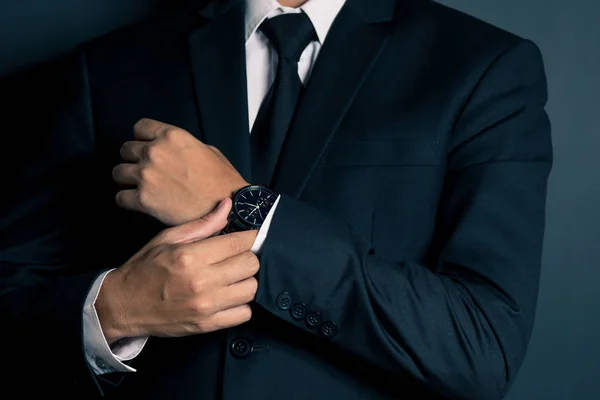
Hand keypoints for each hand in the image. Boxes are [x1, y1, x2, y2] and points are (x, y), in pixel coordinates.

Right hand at [95, 198, 259, 343]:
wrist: (123, 305)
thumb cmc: (144, 268)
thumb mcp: (167, 238)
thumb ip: (202, 224)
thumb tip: (228, 206)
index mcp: (191, 256)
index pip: (239, 243)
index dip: (251, 237)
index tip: (250, 237)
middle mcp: (202, 282)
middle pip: (251, 265)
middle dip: (249, 256)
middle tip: (239, 256)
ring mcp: (206, 306)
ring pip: (252, 289)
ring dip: (247, 280)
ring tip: (235, 275)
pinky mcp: (207, 325)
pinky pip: (244, 314)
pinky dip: (242, 304)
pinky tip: (230, 296)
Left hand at [112, 118, 248, 224]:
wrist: (230, 207)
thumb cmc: (222, 180)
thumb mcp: (208, 150)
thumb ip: (184, 146)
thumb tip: (173, 150)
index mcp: (171, 136)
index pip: (140, 127)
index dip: (143, 138)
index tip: (147, 148)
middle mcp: (155, 152)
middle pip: (125, 149)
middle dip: (134, 159)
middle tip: (146, 171)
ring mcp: (147, 176)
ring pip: (118, 173)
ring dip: (127, 179)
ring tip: (140, 187)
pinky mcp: (143, 200)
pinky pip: (120, 197)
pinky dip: (127, 201)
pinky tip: (139, 203)